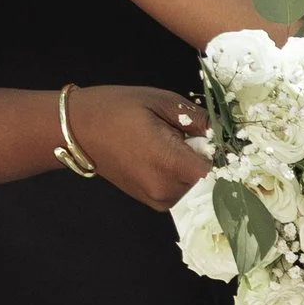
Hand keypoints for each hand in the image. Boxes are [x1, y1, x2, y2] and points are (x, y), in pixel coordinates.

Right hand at [68, 84, 214, 208]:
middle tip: (191, 136)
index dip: (226, 157)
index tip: (224, 141)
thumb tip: (226, 133)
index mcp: (169, 164)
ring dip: (196, 167)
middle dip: (209, 159)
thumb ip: (199, 119)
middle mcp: (166, 190)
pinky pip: (184, 191)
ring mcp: (160, 200)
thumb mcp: (162, 101)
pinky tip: (167, 156)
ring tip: (174, 143)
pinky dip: (184, 175)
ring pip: (199, 188)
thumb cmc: (116, 109)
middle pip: (210, 181)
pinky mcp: (155, 203)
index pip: (218, 173)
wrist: (77, 129)